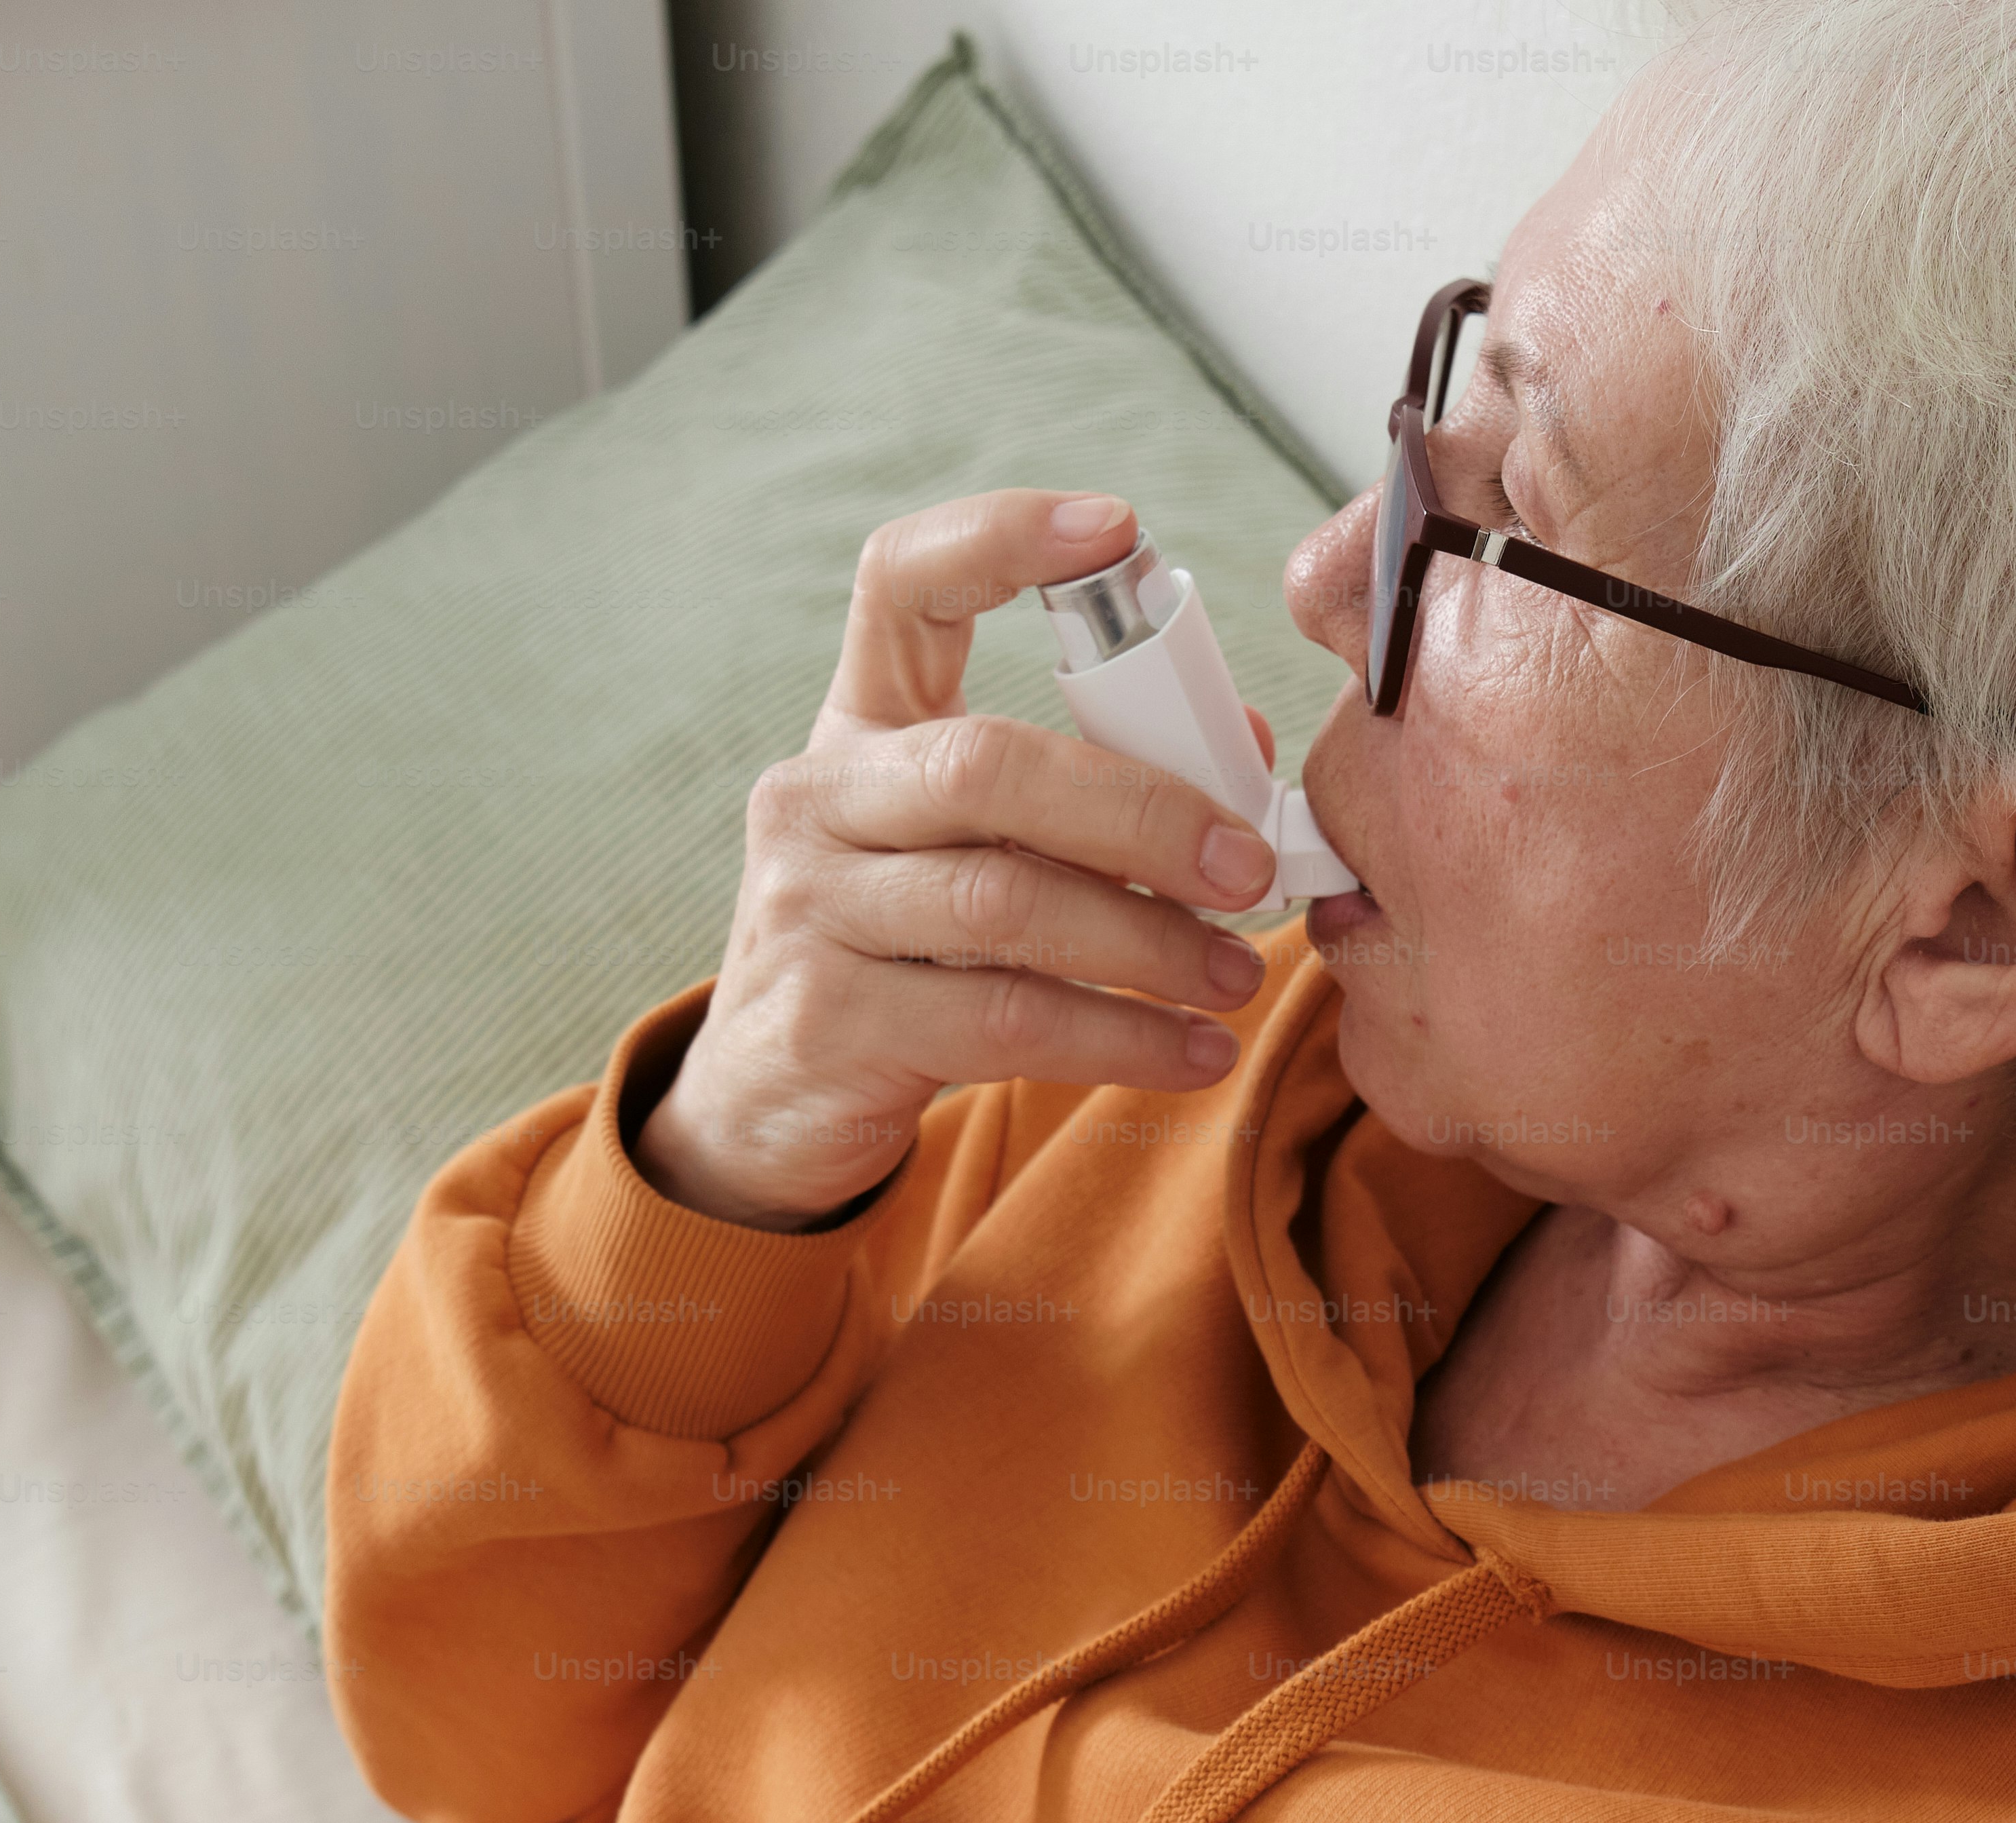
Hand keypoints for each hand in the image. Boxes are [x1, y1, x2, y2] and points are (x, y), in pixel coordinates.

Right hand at [635, 489, 1283, 1229]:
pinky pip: (1005, 1022)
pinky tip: (1192, 1051)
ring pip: (1004, 904)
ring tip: (1237, 974)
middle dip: (1140, 811)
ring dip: (1149, 943)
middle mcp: (819, 798)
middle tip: (1246, 865)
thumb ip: (1092, 792)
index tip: (1118, 527)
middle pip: (986, 765)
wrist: (769, 1102)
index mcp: (863, 725)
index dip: (1000, 537)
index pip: (902, 585)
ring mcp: (811, 909)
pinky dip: (1120, 1038)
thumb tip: (1241, 756)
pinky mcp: (833, 1024)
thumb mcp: (978, 849)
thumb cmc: (909, 952)